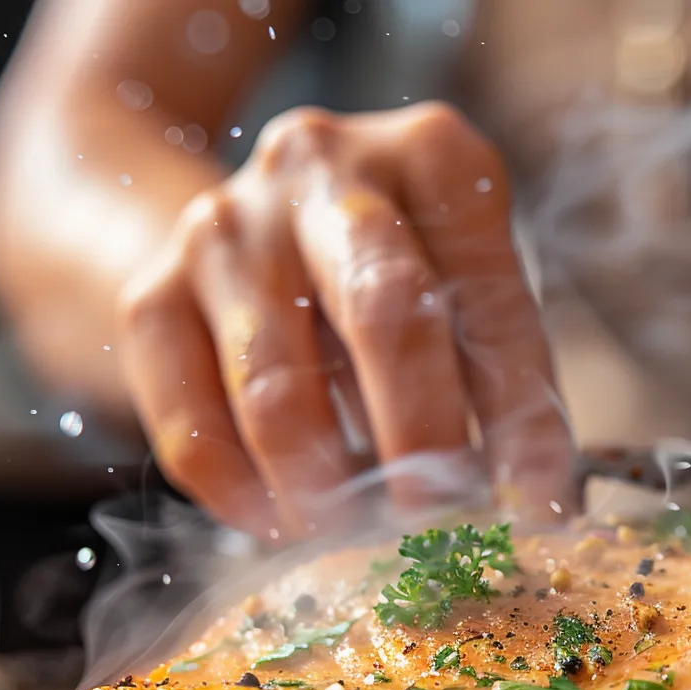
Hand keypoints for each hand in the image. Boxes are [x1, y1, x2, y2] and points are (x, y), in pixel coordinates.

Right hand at [117, 103, 573, 539]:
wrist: (251, 224)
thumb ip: (502, 377)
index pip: (490, 299)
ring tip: (361, 532)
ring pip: (278, 390)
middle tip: (439, 521)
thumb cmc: (394, 265)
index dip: (521, 415)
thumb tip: (538, 500)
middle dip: (422, 437)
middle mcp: (323, 168)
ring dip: (329, 489)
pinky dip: (244, 498)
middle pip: (382, 313)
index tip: (538, 504)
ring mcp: (226, 227)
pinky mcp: (151, 294)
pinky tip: (284, 522)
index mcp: (430, 155)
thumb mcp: (464, 287)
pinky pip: (191, 429)